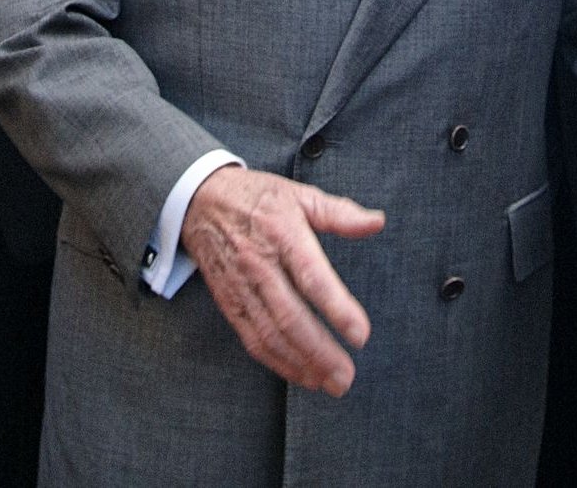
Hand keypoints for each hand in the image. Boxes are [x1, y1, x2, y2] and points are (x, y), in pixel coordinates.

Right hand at [180, 165, 384, 396]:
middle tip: (346, 375)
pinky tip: (300, 374)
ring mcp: (241, 284)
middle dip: (320, 350)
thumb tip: (377, 222)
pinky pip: (251, 337)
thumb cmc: (256, 198)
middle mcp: (259, 262)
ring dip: (300, 363)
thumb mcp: (297, 194)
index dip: (336, 307)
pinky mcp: (229, 300)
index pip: (310, 275)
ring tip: (329, 382)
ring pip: (270, 333)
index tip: (360, 335)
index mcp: (282, 232)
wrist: (199, 200)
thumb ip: (339, 213)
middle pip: (289, 315)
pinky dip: (276, 361)